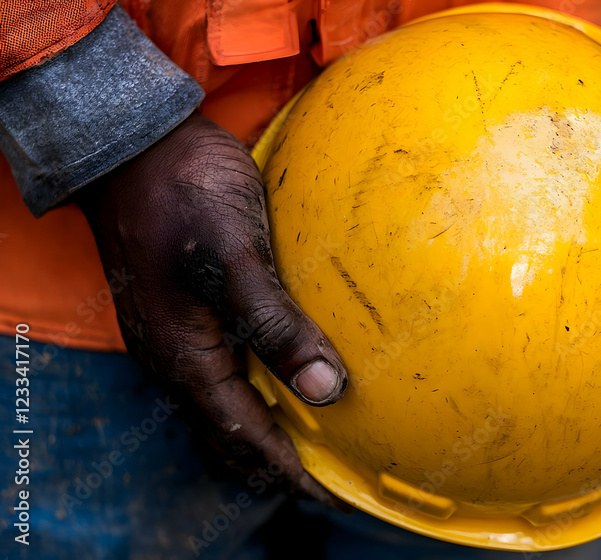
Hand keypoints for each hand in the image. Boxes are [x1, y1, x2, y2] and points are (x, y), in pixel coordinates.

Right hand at [77, 113, 350, 507]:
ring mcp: (175, 333)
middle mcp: (174, 356)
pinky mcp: (184, 309)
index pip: (241, 433)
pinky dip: (252, 391)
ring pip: (222, 403)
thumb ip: (276, 324)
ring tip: (304, 443)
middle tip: (320, 478)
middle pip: (227, 430)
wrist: (135, 144)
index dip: (284, 467)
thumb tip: (325, 389)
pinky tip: (278, 380)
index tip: (325, 491)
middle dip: (272, 460)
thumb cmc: (183, 193)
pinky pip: (219, 370)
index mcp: (184, 355)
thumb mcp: (234, 256)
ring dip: (261, 428)